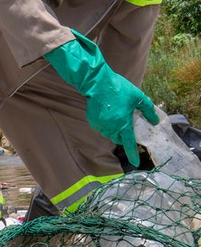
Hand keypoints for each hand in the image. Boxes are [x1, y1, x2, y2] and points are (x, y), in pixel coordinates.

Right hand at [44, 32, 156, 163]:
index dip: (132, 154)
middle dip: (124, 136)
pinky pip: (102, 127)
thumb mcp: (138, 97)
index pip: (129, 143)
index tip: (135, 163)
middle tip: (128, 125)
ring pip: (109, 133)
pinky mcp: (93, 121)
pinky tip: (108, 113)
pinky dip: (106, 124)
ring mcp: (100, 125)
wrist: (97, 83)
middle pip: (118, 139)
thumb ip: (147, 110)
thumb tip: (154, 121)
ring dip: (115, 130)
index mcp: (123, 124)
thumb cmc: (119, 89)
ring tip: (118, 117)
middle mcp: (111, 128)